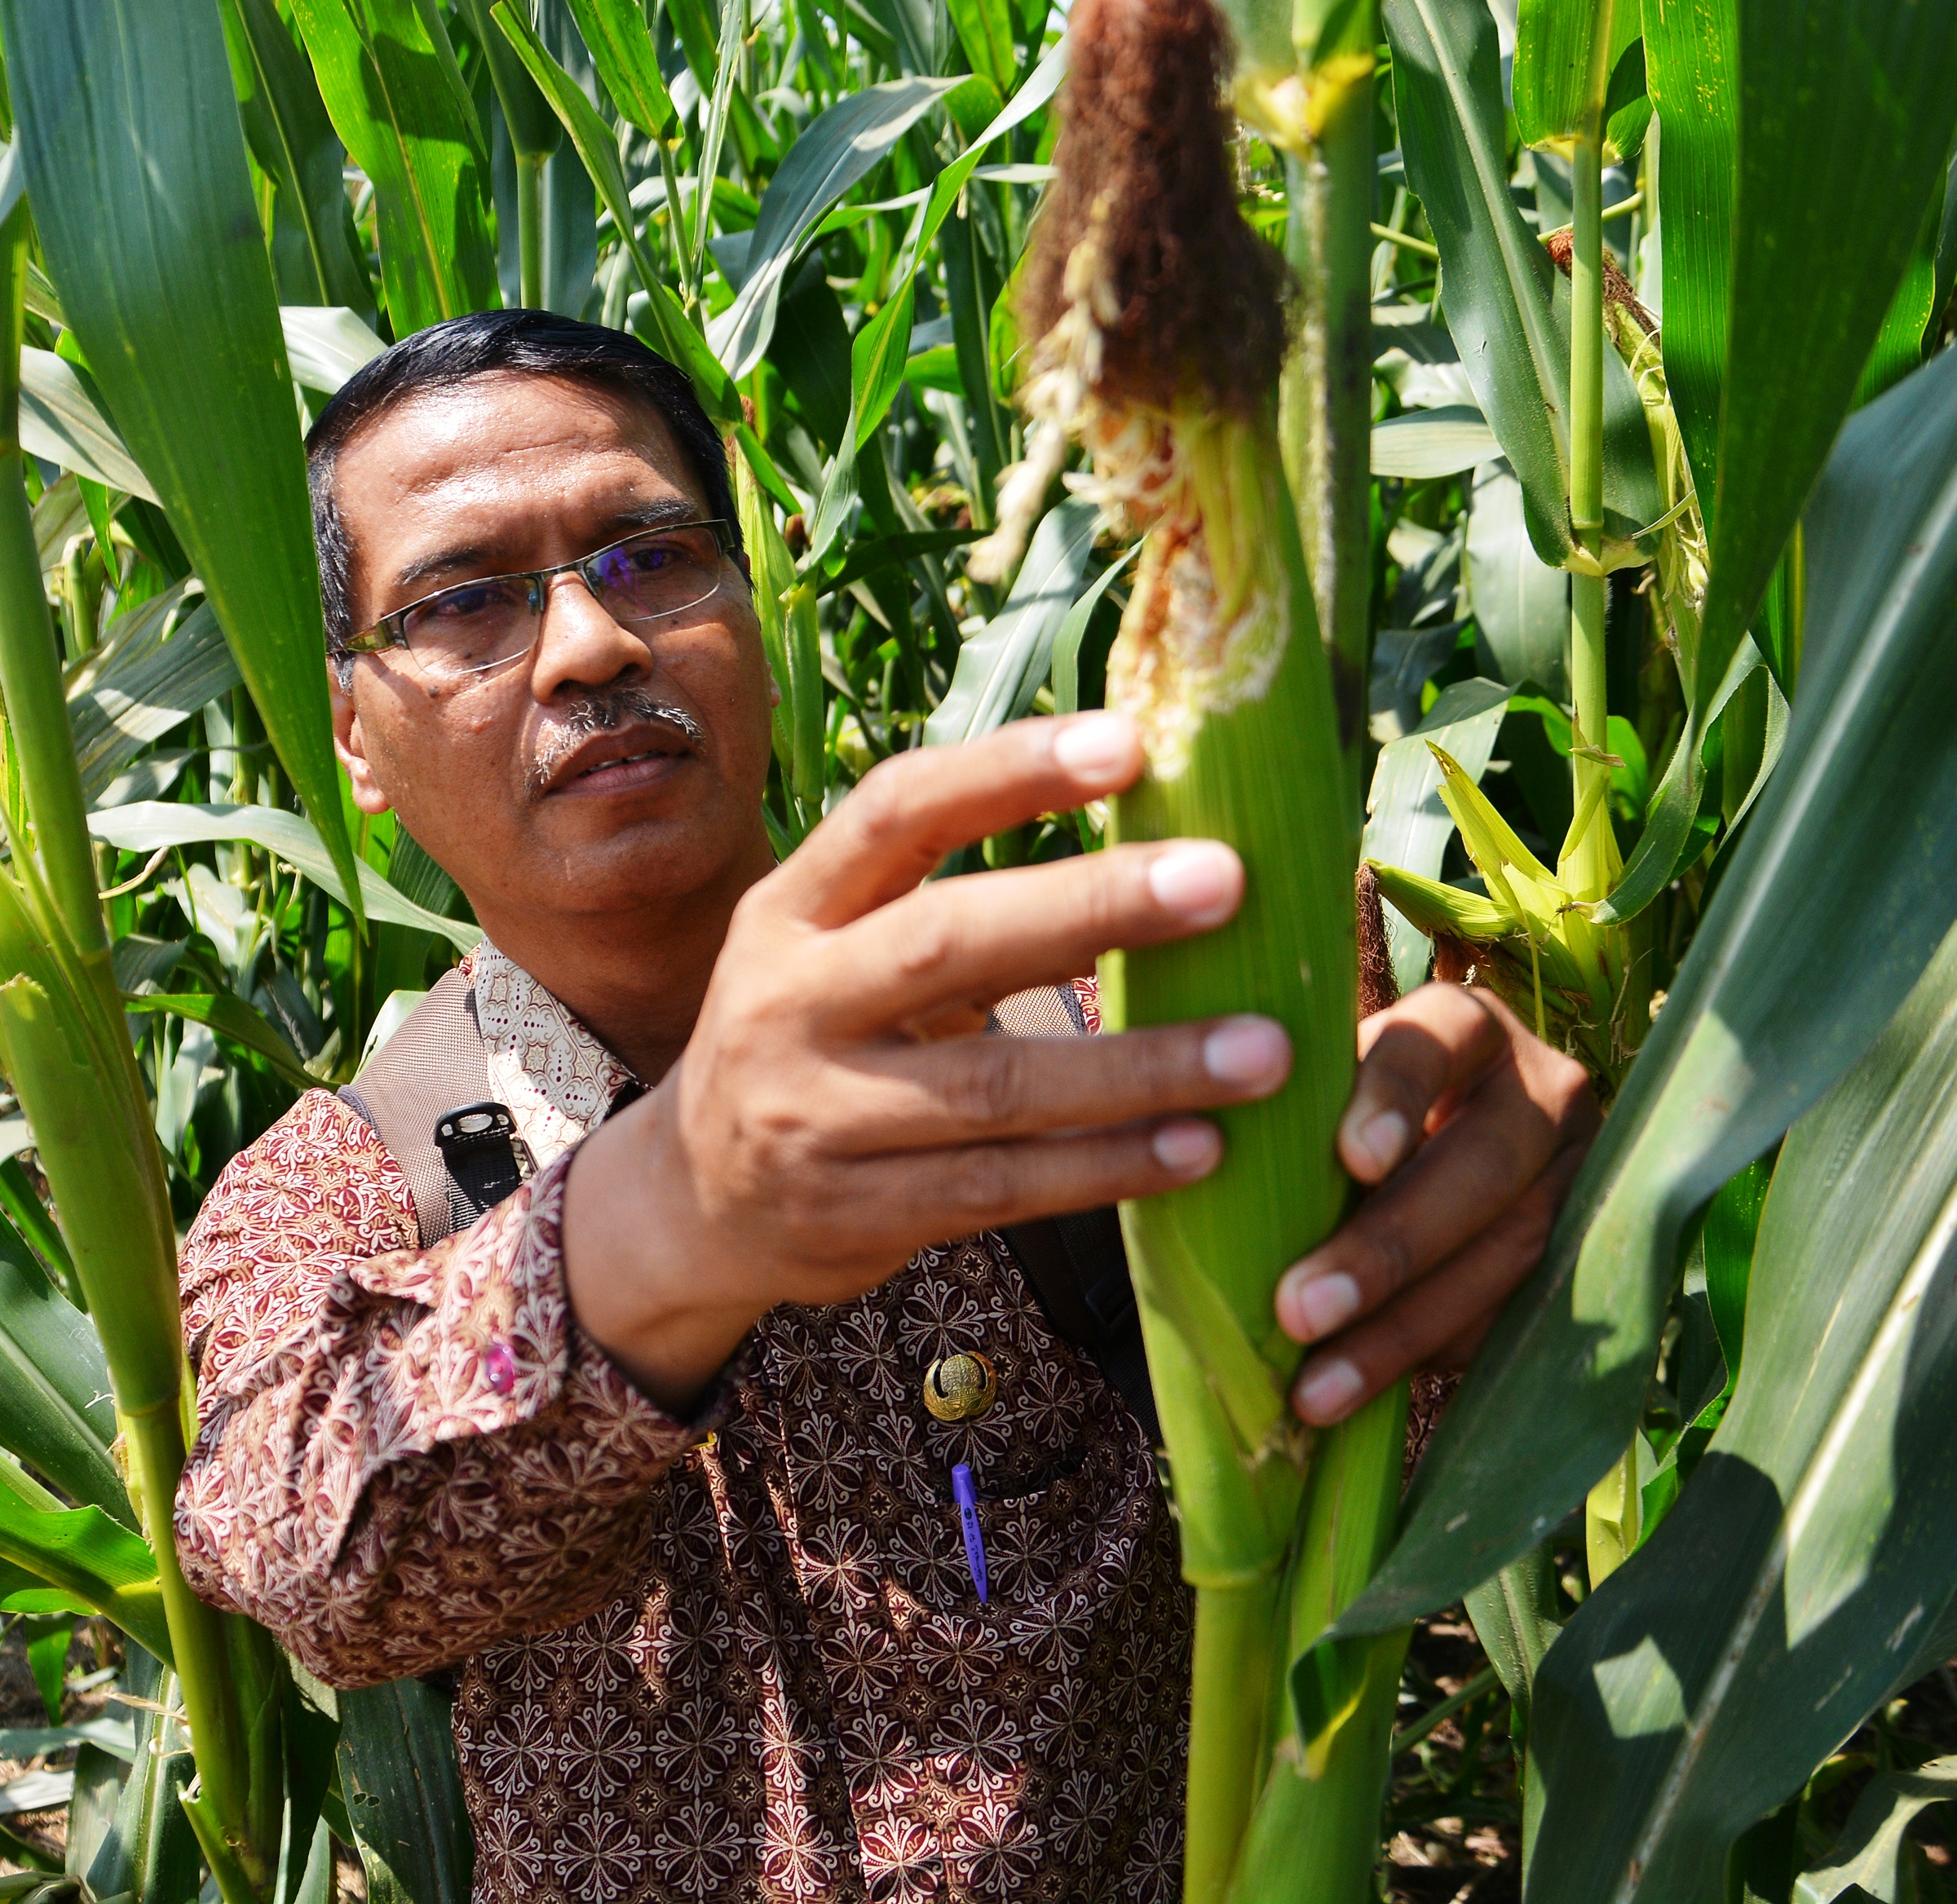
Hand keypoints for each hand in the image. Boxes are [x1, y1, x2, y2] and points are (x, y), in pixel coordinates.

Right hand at [563, 710, 1292, 1409]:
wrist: (691, 1201)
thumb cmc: (812, 1041)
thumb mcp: (835, 948)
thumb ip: (951, 901)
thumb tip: (1152, 838)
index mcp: (792, 909)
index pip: (897, 812)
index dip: (1009, 770)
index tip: (1131, 741)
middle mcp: (790, 1001)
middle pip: (950, 942)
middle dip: (1096, 906)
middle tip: (1228, 879)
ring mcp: (814, 1115)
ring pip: (995, 1089)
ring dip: (1141, 1069)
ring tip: (1265, 1051)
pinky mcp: (852, 1214)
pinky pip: (1001, 1187)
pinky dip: (1107, 1170)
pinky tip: (1200, 1150)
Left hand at [1269, 982, 1594, 1425]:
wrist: (1441, 1164)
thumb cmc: (1346, 1119)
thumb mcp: (1328, 1091)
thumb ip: (1286, 1111)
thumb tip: (1174, 1147)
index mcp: (1462, 1027)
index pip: (1433, 1045)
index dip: (1395, 1098)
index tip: (1351, 1159)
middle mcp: (1540, 1087)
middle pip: (1482, 1163)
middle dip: (1389, 1246)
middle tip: (1299, 1310)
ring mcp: (1578, 1172)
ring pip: (1510, 1249)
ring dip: (1405, 1326)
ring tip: (1317, 1387)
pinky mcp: (1587, 1251)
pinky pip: (1522, 1312)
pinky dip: (1440, 1354)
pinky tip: (1369, 1391)